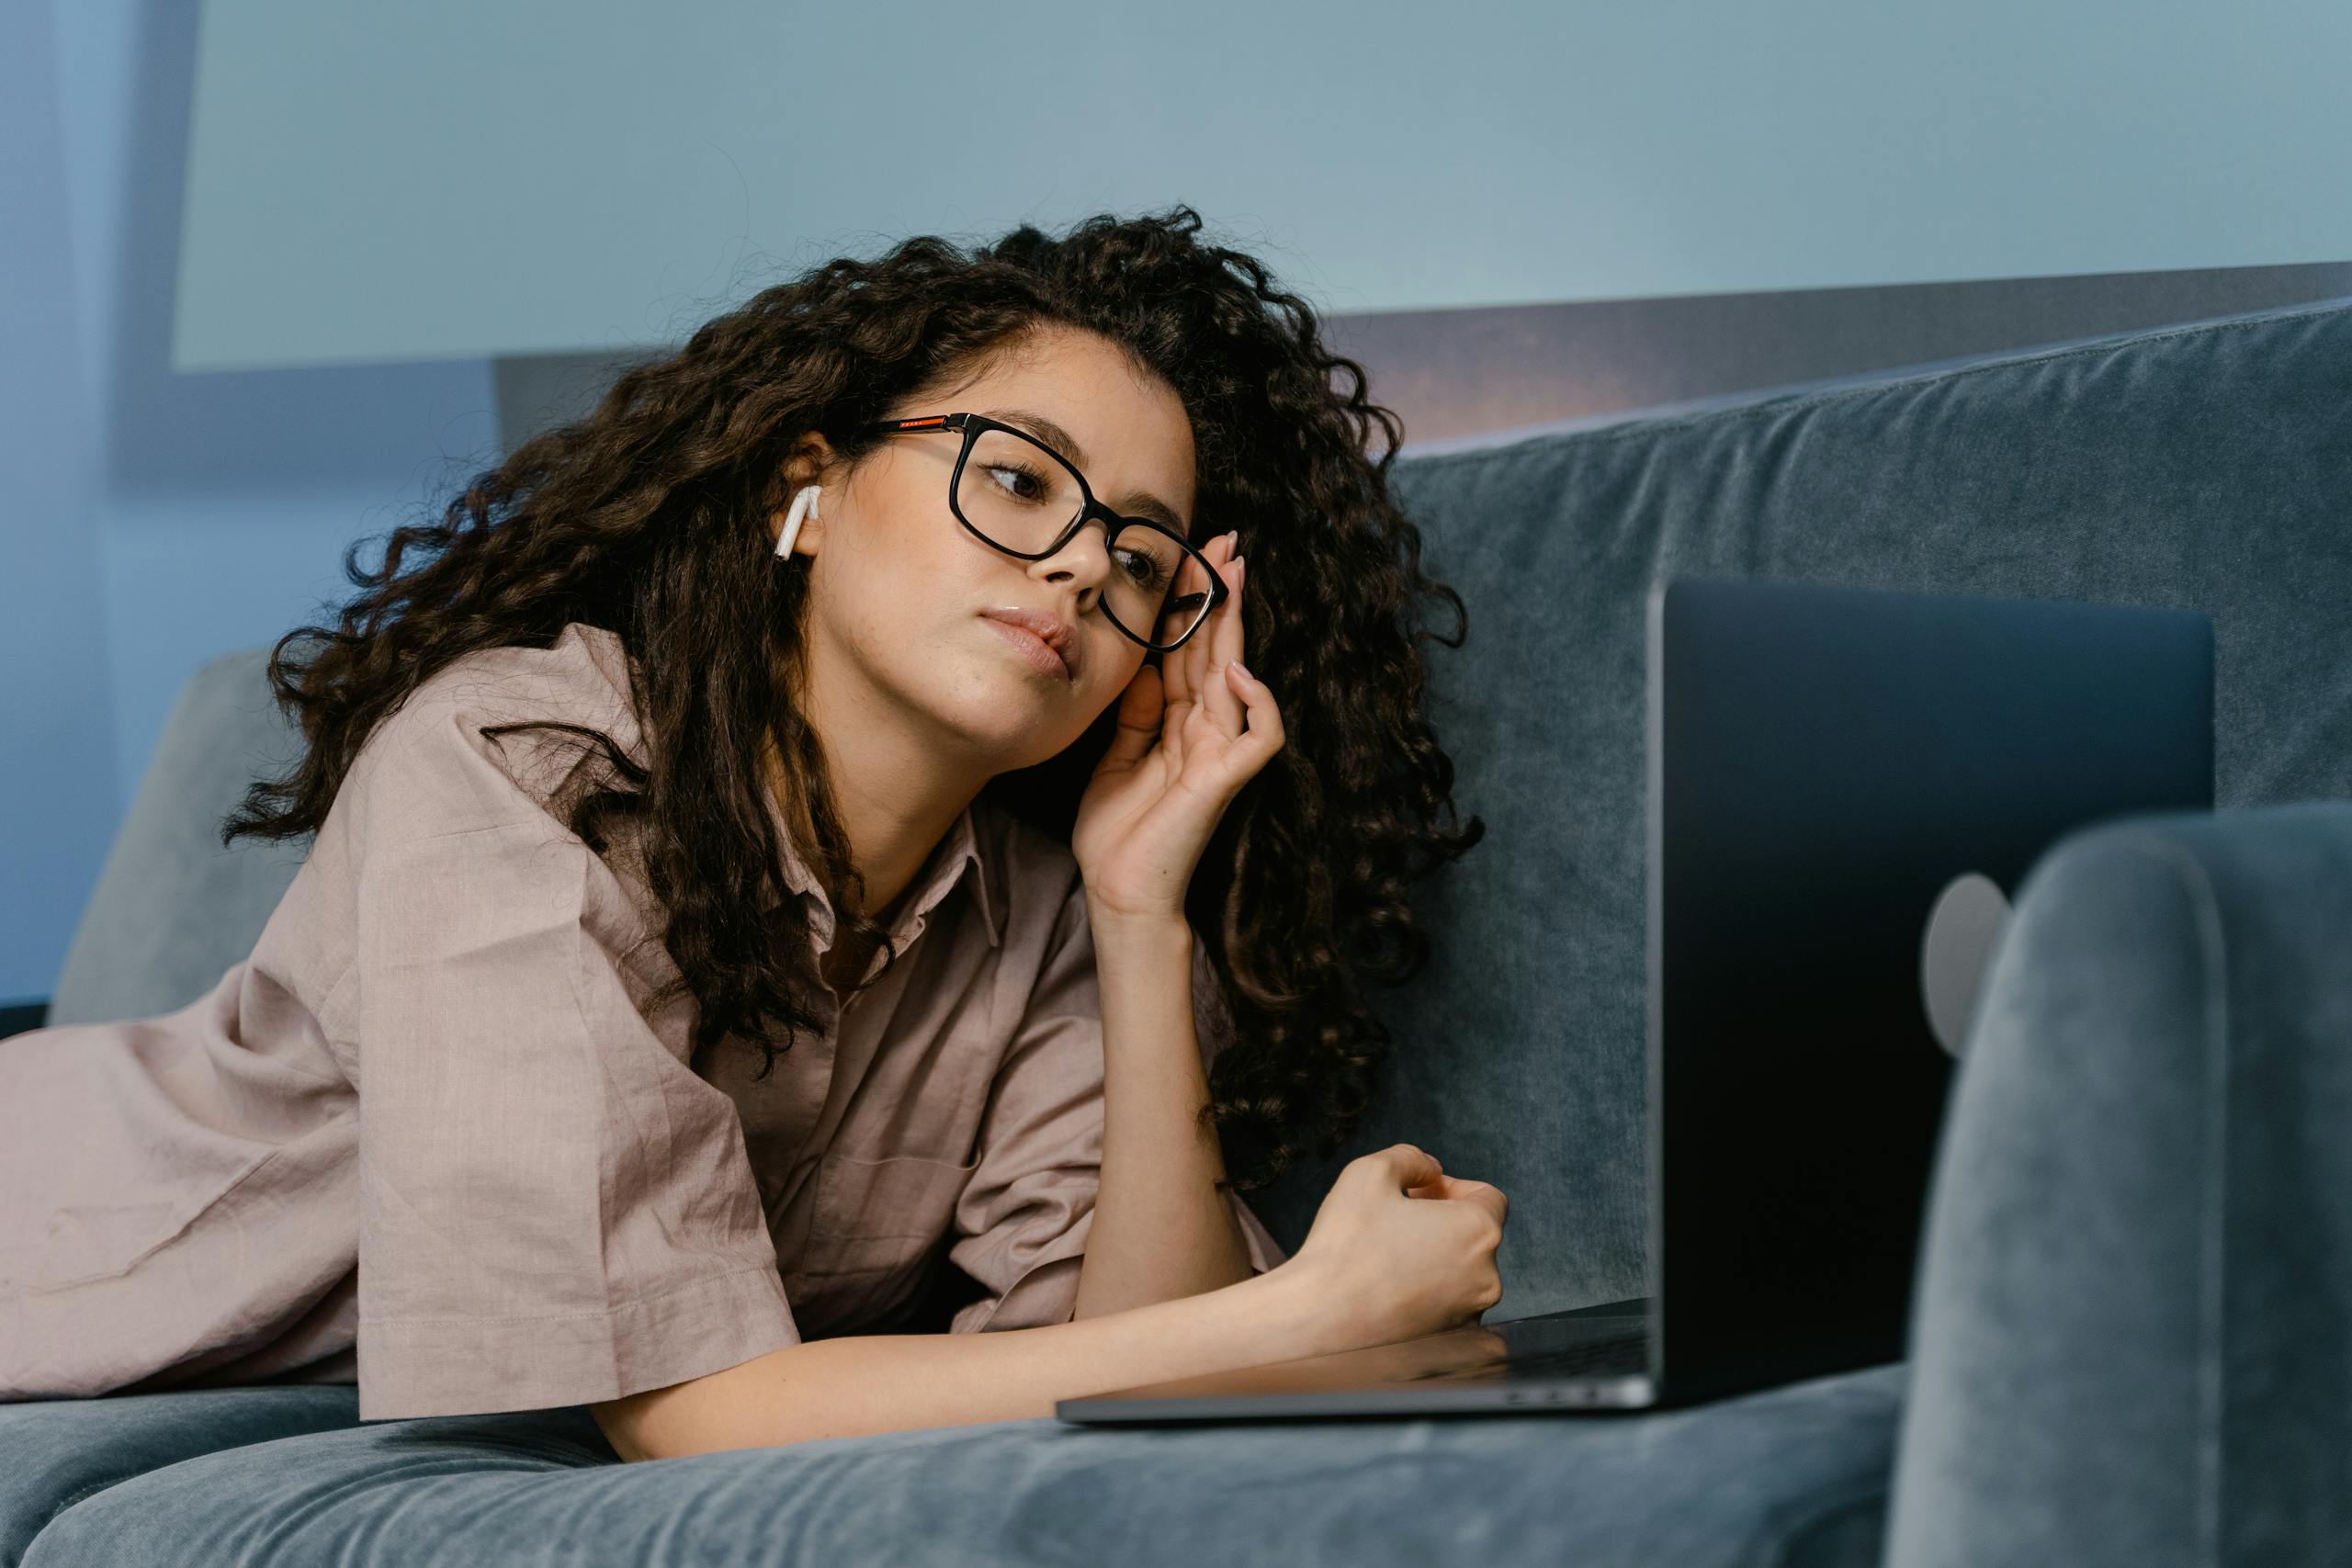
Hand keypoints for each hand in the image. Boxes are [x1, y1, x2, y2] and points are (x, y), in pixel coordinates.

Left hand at [1072, 530, 1284, 921]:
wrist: (1119, 892)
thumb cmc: (1115, 836)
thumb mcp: (1112, 758)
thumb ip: (1133, 714)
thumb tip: (1143, 667)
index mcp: (1177, 723)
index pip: (1187, 651)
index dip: (1189, 605)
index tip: (1187, 555)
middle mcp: (1205, 730)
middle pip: (1216, 650)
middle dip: (1220, 595)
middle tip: (1224, 540)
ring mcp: (1219, 752)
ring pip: (1237, 676)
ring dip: (1235, 624)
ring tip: (1232, 574)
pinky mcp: (1227, 779)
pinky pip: (1261, 734)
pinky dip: (1258, 701)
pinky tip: (1237, 671)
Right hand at [1285, 1143, 1509, 1356]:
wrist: (1320, 1322)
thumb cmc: (1346, 1247)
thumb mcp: (1371, 1172)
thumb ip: (1411, 1158)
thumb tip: (1430, 1169)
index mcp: (1479, 1231)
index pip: (1490, 1197)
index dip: (1452, 1186)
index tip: (1420, 1192)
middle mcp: (1486, 1277)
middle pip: (1476, 1235)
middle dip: (1442, 1220)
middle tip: (1398, 1218)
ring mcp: (1470, 1315)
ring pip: (1461, 1271)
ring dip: (1435, 1256)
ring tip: (1389, 1254)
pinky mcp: (1450, 1342)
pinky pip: (1447, 1305)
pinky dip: (1427, 1291)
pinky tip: (1389, 1287)